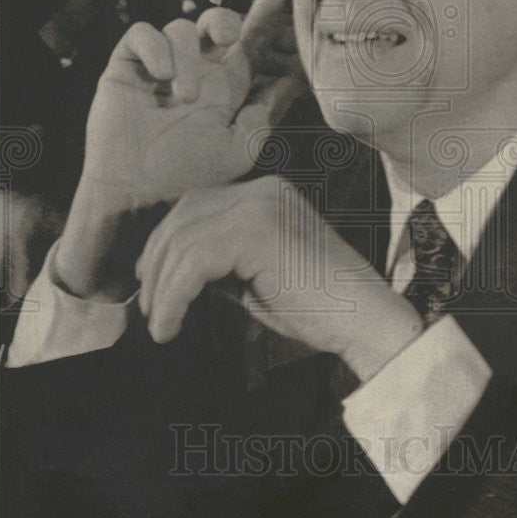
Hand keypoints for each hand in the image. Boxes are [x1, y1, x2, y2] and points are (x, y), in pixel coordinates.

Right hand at [81, 0, 304, 208]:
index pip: (249, 46)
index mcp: (225, 88)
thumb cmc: (191, 177)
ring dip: (188, 58)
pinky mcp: (128, 66)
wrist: (139, 194)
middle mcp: (196, 70)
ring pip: (182, 27)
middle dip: (225, 19)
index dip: (263, 19)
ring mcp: (161, 66)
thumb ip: (265, 113)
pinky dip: (155, 47)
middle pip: (215, 23)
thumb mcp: (240, 148)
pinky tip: (161, 75)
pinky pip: (143, 33)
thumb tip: (294, 81)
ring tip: (184, 97)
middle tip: (228, 36)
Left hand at [136, 177, 423, 382]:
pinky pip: (194, 262)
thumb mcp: (256, 277)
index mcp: (268, 194)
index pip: (197, 207)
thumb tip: (168, 272)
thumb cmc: (319, 309)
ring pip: (184, 241)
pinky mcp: (259, 231)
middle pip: (185, 216)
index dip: (165, 245)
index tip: (152, 285)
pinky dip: (173, 296)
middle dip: (157, 264)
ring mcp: (263, 205)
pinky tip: (171, 325)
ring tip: (160, 327)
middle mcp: (265, 190)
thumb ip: (220, 263)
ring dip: (162, 289)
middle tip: (149, 309)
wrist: (367, 322)